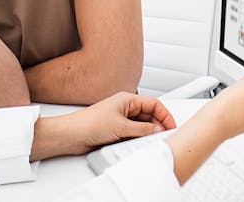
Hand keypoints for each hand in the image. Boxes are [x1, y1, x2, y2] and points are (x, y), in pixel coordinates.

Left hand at [30, 92, 175, 160]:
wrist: (72, 134)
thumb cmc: (89, 123)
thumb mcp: (121, 126)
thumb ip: (142, 129)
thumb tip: (157, 129)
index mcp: (127, 99)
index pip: (153, 104)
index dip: (165, 114)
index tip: (171, 126)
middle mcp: (125, 108)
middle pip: (149, 115)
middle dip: (158, 124)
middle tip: (165, 135)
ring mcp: (121, 119)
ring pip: (142, 125)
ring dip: (148, 132)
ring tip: (153, 140)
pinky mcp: (116, 130)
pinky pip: (134, 133)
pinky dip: (139, 138)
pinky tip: (141, 143)